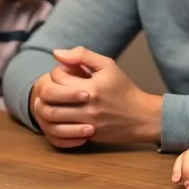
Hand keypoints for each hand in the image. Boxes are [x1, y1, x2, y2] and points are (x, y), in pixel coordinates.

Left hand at [30, 47, 160, 148]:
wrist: (141, 117)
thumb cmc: (123, 89)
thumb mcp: (107, 66)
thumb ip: (82, 55)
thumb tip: (57, 53)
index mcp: (90, 87)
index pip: (57, 76)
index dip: (57, 72)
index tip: (65, 74)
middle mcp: (86, 107)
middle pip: (48, 97)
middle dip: (46, 90)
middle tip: (53, 88)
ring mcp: (86, 123)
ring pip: (50, 116)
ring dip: (47, 106)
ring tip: (52, 101)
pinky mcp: (86, 136)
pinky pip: (60, 131)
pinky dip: (55, 122)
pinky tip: (61, 115)